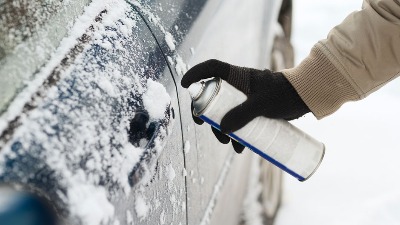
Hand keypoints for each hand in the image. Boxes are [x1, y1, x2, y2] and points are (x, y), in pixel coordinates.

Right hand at [182, 59, 309, 152]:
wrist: (305, 98)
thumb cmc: (284, 94)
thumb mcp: (262, 104)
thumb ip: (242, 115)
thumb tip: (223, 130)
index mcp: (238, 76)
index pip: (212, 68)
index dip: (196, 74)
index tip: (185, 85)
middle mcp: (239, 86)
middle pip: (214, 96)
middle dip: (208, 114)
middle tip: (206, 126)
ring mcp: (245, 98)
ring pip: (226, 112)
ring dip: (223, 129)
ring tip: (230, 145)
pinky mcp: (253, 108)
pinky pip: (239, 120)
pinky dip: (237, 133)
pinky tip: (241, 147)